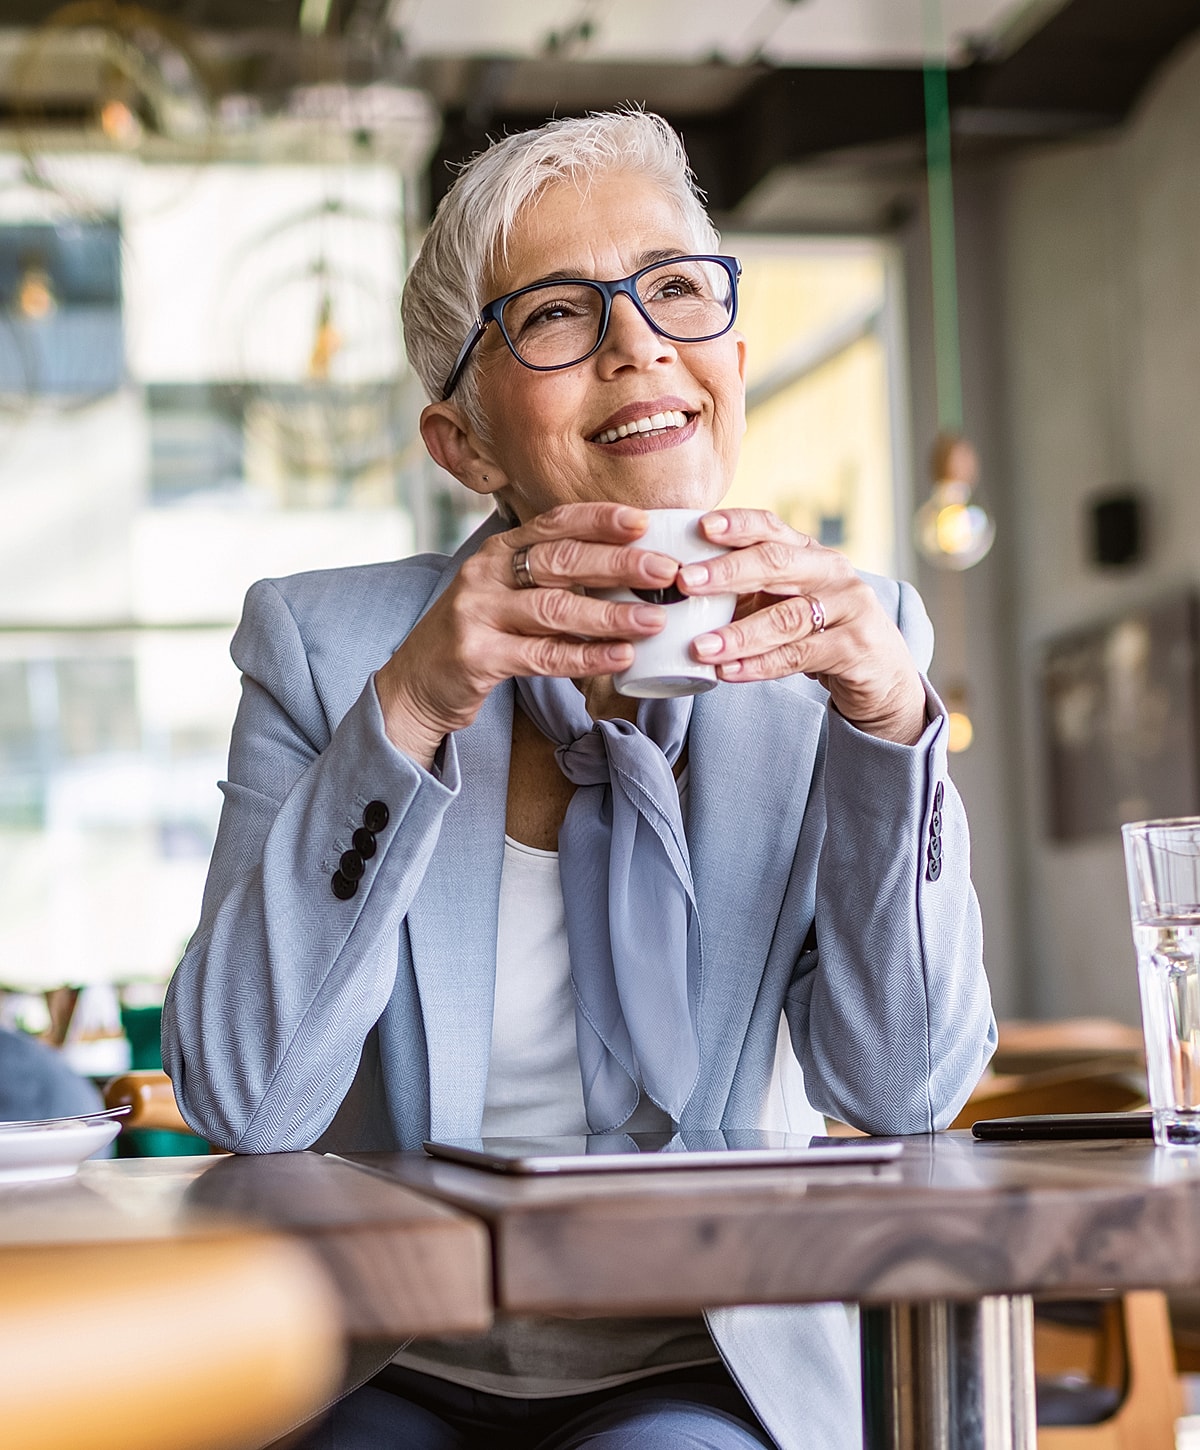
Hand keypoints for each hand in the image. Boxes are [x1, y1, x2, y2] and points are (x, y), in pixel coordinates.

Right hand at [375, 504, 674, 765]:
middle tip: (665, 570)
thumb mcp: (507, 594)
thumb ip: (551, 580)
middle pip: (560, 560)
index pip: (554, 523)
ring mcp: (477, 613)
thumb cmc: (479, 636)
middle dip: (618, 563)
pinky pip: (542, 656)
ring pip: (554, 608)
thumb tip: (627, 569)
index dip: (599, 519)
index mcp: (499, 551)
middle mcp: (485, 574)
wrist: (417, 683)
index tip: (644, 521)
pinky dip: (586, 656)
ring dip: (610, 614)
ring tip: (654, 620)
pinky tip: (620, 657)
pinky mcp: (477, 655)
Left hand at [677, 509, 927, 744]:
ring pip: (786, 617)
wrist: (881, 677)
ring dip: (738, 633)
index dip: (737, 524)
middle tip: (685, 581)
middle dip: (727, 572)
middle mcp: (832, 572)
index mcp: (810, 554)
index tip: (700, 526)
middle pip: (777, 563)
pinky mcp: (855, 648)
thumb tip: (675, 589)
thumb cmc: (819, 635)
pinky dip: (759, 666)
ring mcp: (849, 609)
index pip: (772, 528)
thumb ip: (746, 593)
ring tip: (700, 647)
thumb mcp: (785, 604)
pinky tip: (727, 672)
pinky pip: (799, 656)